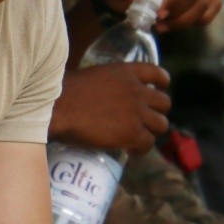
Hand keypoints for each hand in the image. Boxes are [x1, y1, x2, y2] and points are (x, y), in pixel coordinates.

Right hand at [50, 62, 170, 153]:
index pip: (158, 74)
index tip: (160, 90)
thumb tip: (106, 94)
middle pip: (164, 102)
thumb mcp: (93, 76)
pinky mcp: (132, 133)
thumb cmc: (64, 91)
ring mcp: (137, 113)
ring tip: (138, 138)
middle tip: (145, 120)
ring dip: (151, 131)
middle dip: (157, 112)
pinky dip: (141, 149)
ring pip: (161, 124)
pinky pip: (148, 143)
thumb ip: (109, 83)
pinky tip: (132, 150)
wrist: (58, 108)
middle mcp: (137, 91)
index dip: (162, 83)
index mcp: (127, 72)